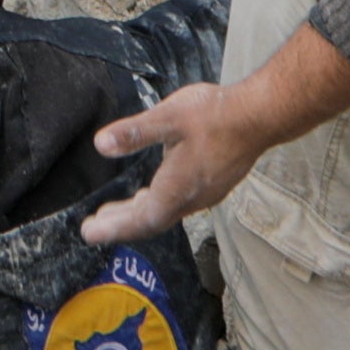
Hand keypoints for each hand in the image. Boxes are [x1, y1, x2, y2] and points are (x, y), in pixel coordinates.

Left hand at [83, 79, 266, 235]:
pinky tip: (151, 192)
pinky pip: (178, 203)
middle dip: (121, 224)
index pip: (140, 220)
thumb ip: (134, 132)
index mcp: (176, 189)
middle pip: (151, 220)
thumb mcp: (168, 117)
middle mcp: (191, 199)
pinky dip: (156, 203)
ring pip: (165, 212)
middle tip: (95, 226)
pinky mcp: (214, 183)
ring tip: (114, 212)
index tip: (89, 233)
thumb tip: (100, 145)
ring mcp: (205, 193)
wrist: (259, 116)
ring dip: (138, 213)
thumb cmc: (214, 116)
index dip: (113, 228)